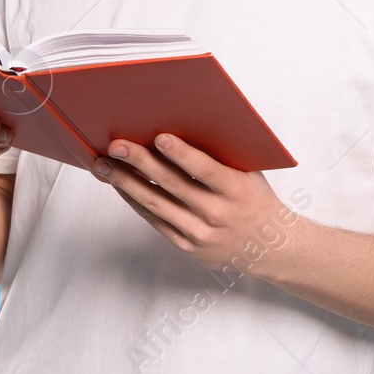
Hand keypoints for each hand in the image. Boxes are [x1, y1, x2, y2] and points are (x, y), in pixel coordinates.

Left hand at [92, 133, 298, 272]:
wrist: (270, 246)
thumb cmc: (254, 198)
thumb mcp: (248, 173)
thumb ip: (220, 156)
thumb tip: (178, 127)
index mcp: (237, 190)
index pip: (205, 169)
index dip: (182, 153)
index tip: (158, 136)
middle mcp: (217, 213)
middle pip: (172, 185)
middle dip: (140, 163)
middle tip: (115, 145)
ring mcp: (201, 233)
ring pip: (156, 204)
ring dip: (126, 183)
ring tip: (103, 165)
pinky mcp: (188, 247)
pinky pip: (155, 221)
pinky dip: (135, 201)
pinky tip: (120, 185)